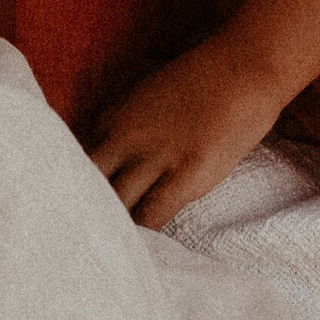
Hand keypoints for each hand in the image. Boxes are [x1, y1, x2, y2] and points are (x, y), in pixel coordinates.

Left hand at [89, 33, 289, 229]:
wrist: (243, 65)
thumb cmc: (201, 81)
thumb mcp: (147, 97)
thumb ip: (126, 127)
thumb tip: (115, 160)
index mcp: (112, 119)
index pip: (76, 164)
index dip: (77, 190)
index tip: (78, 212)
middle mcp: (124, 137)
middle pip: (86, 187)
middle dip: (85, 212)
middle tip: (88, 240)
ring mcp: (154, 156)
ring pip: (116, 206)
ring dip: (116, 229)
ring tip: (115, 253)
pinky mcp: (186, 174)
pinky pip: (152, 216)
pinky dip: (147, 235)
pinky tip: (148, 248)